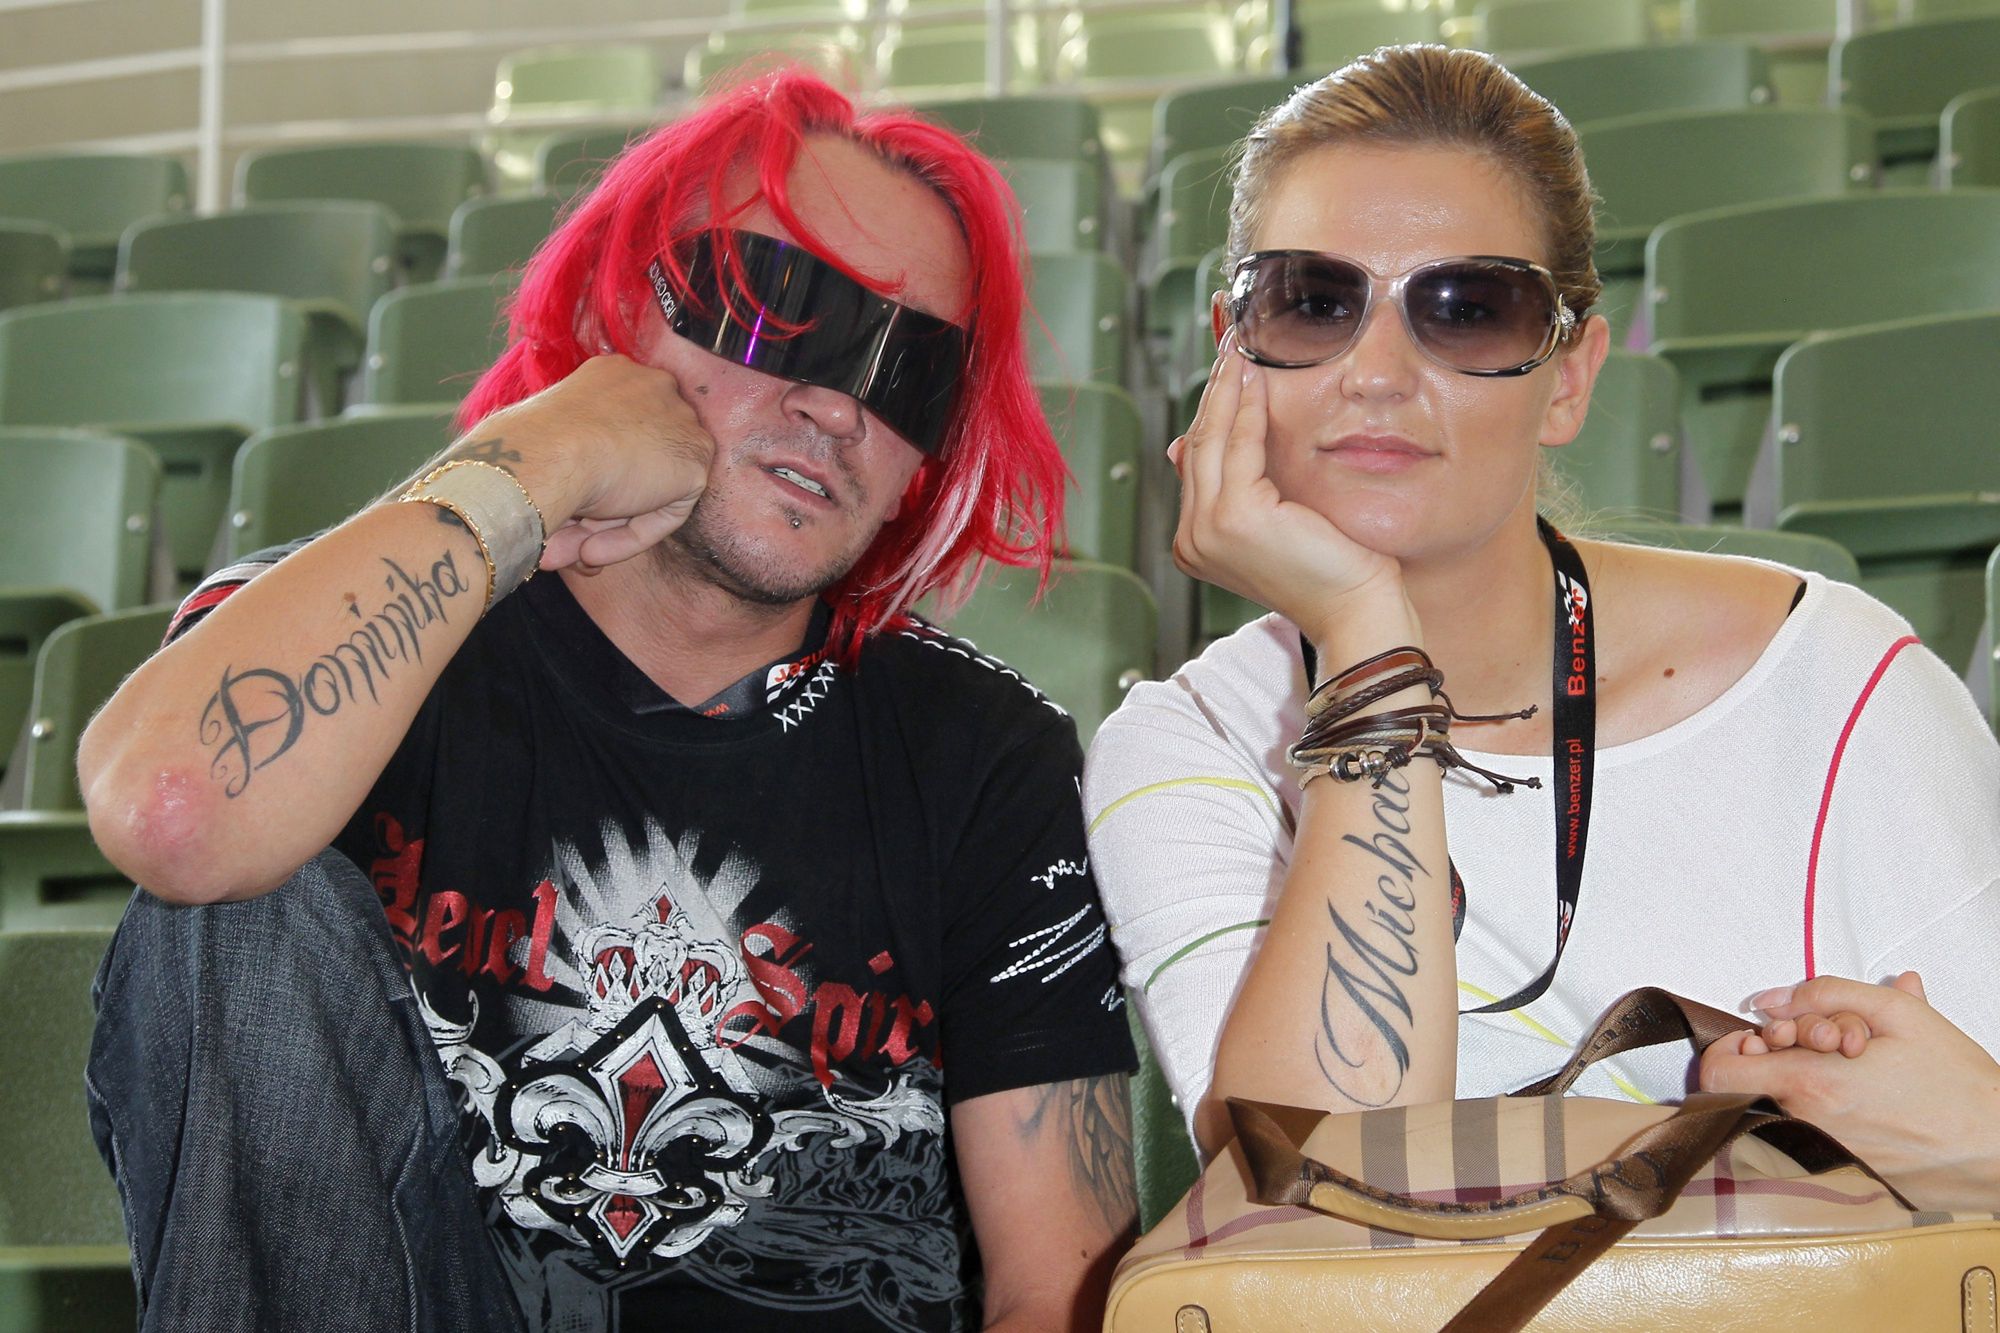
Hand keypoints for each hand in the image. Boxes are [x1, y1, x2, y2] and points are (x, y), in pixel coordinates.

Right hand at [441, 355, 713, 573]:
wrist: (546, 453)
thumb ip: (569, 461)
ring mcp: (679, 421)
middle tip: (565, 540)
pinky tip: (591, 551)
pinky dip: (631, 537)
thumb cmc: (527, 445)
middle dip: (600, 509)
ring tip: (572, 554)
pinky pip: (666, 513)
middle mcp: (653, 386)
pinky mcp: (694, 460)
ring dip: (610, 527)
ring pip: (647, 488)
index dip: (589, 477)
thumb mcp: (546, 439)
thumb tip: (568, 503)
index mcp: (616, 374)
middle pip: (633, 461)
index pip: (615, 432)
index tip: (563, 506)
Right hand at [1169, 339, 1414, 655]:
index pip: (1200, 463)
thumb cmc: (1333, 570)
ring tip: (1241, 351)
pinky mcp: (1235, 518)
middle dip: (1215, 393)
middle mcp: (1192, 540)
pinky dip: (1248, 409)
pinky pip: (1240, 447)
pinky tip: (1258, 378)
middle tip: (1230, 347)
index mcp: (1198, 543)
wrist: (1357, 609)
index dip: (1212, 413)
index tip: (1227, 372)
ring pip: (1213, 440)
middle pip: (1198, 446)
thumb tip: (1181, 446)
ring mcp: (1207, 531)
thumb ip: (1241, 484)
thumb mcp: (1278, 521)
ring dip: (1227, 391)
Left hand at [1700, 972, 1999, 1209]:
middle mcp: (1807, 1124)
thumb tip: (1772, 999)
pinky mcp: (1841, 1173)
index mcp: (1812, 1083)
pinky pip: (1807, 1137)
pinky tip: (1863, 1100)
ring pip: (1777, 1110)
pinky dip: (1823, 1114)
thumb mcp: (1897, 1013)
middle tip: (1813, 1047)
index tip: (1763, 1037)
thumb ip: (1824, 994)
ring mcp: (1822, 1153)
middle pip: (1747, 1088)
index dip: (1733, 1047)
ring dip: (1801, 1085)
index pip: (1720, 1072)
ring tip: (1850, 1072)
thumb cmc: (1958, 1085)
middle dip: (1769, 1059)